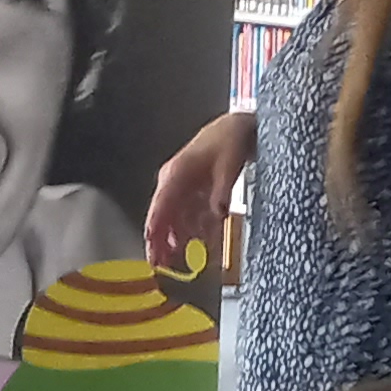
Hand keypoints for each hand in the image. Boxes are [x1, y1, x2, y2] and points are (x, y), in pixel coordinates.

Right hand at [143, 111, 249, 276]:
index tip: (153, 253)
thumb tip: (217, 215)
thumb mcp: (228, 166)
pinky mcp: (192, 188)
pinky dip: (191, 228)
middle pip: (162, 216)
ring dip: (176, 238)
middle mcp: (173, 181)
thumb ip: (222, 192)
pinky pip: (187, 213)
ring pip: (174, 217)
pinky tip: (198, 242)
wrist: (238, 125)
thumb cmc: (229, 140)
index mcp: (176, 174)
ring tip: (176, 259)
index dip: (155, 233)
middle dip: (159, 242)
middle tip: (159, 265)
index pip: (160, 209)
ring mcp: (182, 185)